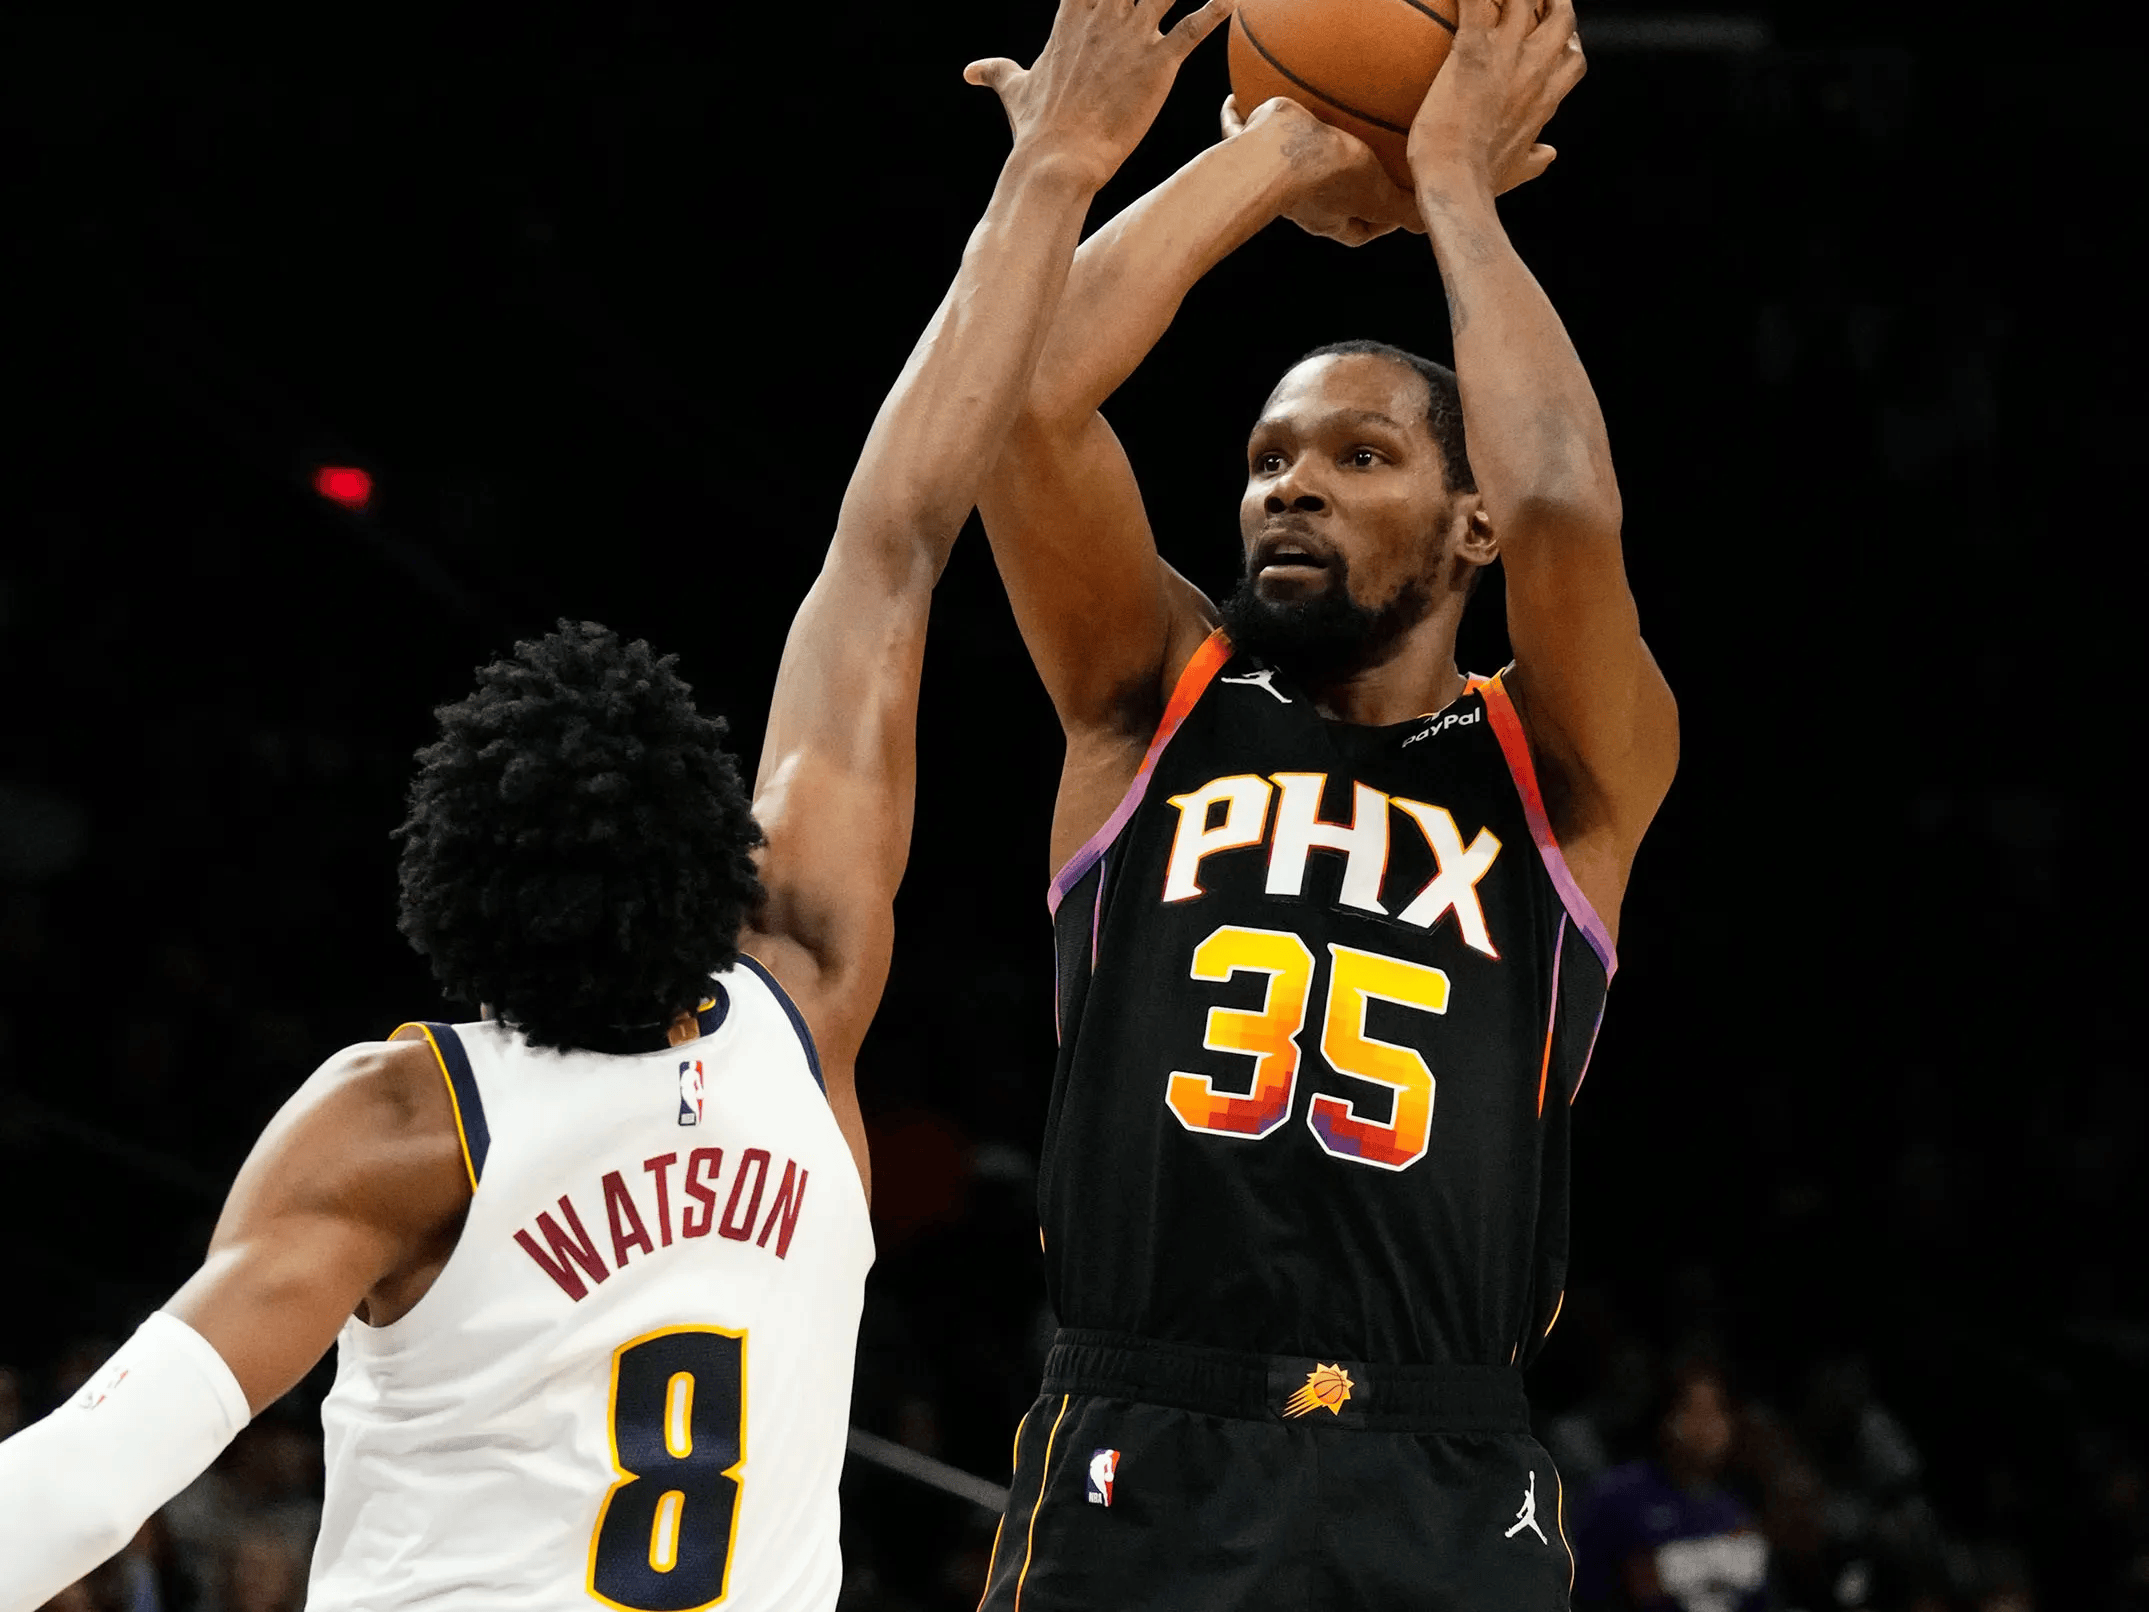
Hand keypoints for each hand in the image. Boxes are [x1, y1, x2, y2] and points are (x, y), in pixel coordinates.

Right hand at [966, 0, 1236, 189]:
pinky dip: (1215, 12)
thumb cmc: (1035, 128)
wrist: (1057, 160)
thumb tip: (971, 70)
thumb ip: (997, 71)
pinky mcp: (1157, 66)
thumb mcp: (1013, 90)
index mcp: (1072, 18)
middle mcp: (1104, 18)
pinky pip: (1194, 29)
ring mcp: (1132, 39)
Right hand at [1221, 94, 1423, 244]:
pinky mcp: (1249, 145)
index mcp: (1331, 217)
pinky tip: (1236, 98)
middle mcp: (1301, 201)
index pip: (1360, 231)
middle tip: (1364, 164)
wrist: (1279, 153)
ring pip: (1285, 166)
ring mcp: (1272, 174)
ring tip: (1316, 128)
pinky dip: (1238, 117)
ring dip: (1298, 154)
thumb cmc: (1328, 173)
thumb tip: (1428, 224)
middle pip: (1325, 200)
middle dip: (1342, 188)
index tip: (1399, 207)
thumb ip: (1403, 208)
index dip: (1381, 224)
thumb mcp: (1379, 191)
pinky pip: (1241, 130)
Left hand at [1406, 0, 1585, 198]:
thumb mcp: (1517, 170)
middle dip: (1551, 2)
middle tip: (1533, 0)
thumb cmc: (1480, 181)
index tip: (1555, 38)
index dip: (1566, 43)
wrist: (1456, 183)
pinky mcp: (1471, 49)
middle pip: (1560, 18)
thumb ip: (1534, 159)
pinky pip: (1474, 3)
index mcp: (1546, 98)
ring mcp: (1506, 55)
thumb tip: (1548, 154)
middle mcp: (1535, 69)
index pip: (1571, 59)